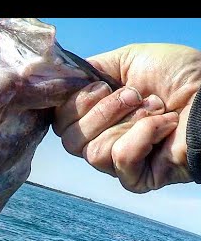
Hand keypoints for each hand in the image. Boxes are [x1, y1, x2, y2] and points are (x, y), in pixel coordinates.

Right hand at [54, 44, 200, 192]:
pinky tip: (166, 126)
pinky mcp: (137, 179)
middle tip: (135, 96)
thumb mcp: (126, 60)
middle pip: (69, 140)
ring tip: (156, 109)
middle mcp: (101, 141)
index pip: (59, 121)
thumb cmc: (181, 76)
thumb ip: (89, 71)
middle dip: (103, 112)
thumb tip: (58, 80)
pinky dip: (144, 136)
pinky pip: (121, 159)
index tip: (101, 86)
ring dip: (128, 123)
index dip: (75, 103)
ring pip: (93, 152)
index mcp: (94, 116)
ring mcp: (118, 164)